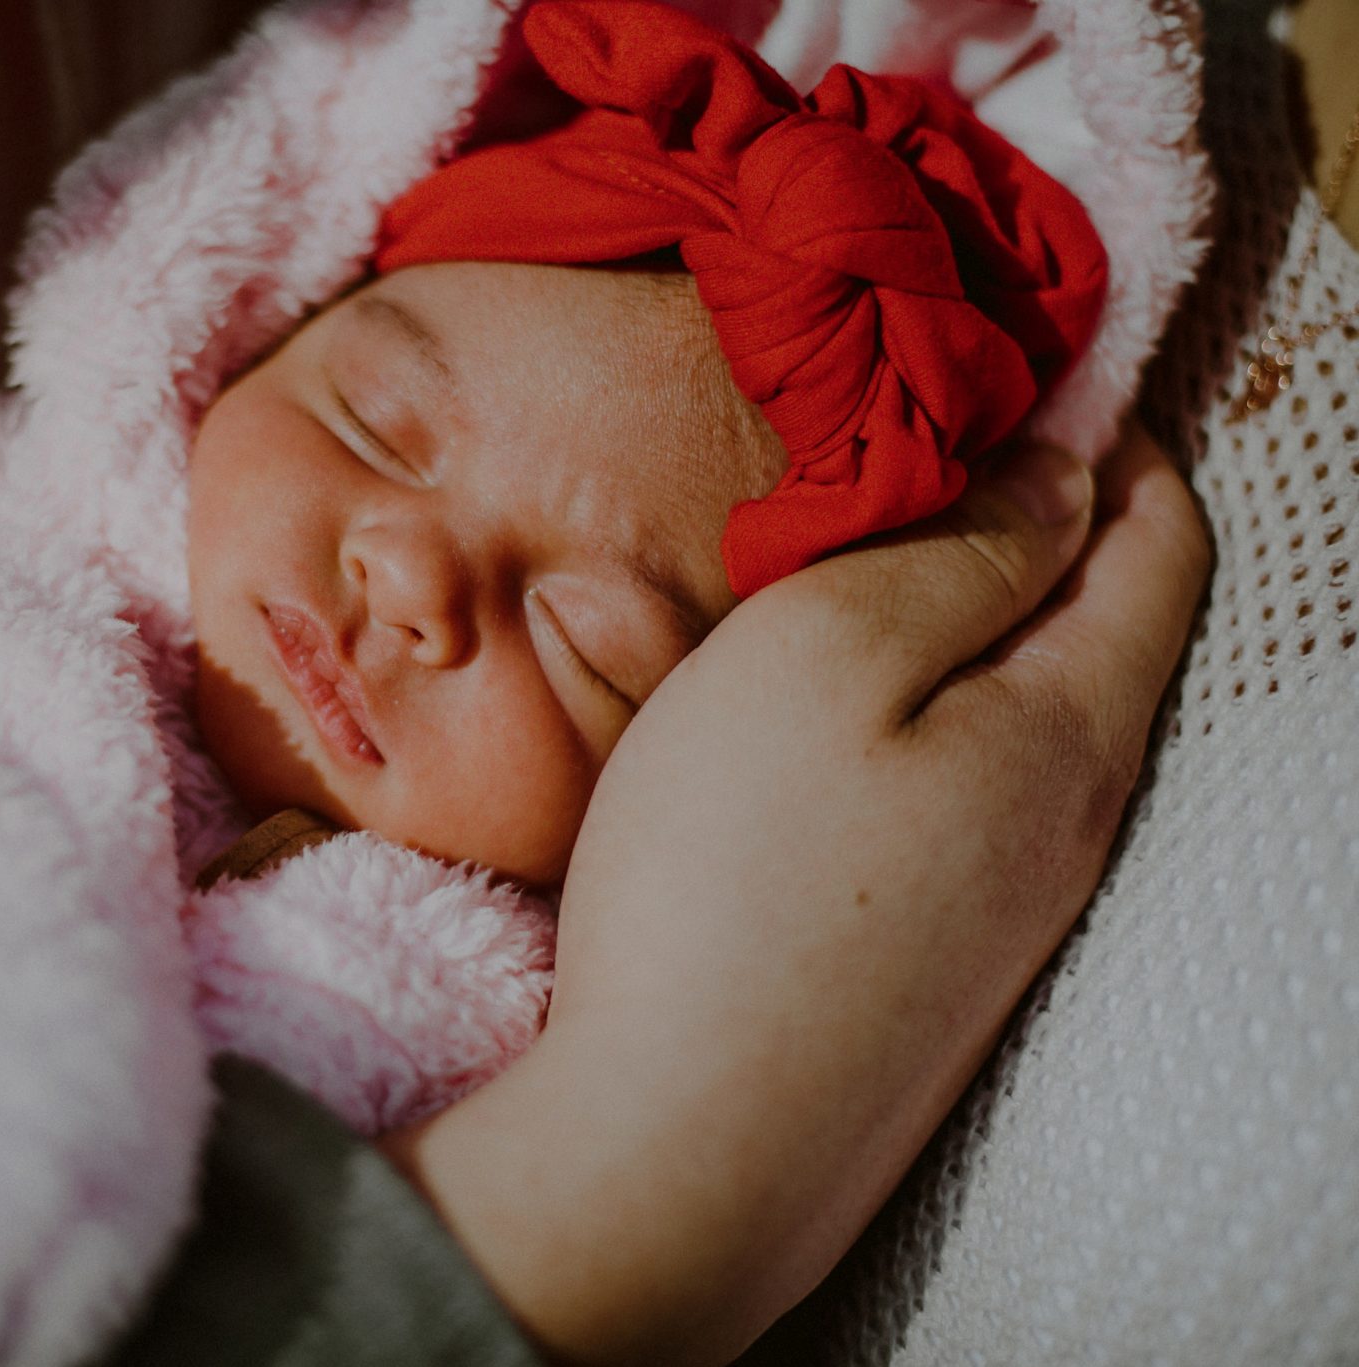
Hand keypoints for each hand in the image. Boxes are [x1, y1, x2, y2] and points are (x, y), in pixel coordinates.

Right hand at [378, 426, 1209, 1364]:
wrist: (677, 1147)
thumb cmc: (734, 876)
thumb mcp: (828, 653)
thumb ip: (956, 549)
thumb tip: (1058, 476)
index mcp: (1074, 724)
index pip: (1159, 538)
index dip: (1109, 435)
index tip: (1018, 372)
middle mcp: (1072, 819)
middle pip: (1100, 630)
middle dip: (1038, 522)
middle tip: (917, 450)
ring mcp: (1007, 905)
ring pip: (1025, 715)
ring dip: (972, 624)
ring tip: (861, 570)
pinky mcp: (931, 961)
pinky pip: (963, 794)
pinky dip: (927, 718)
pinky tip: (834, 727)